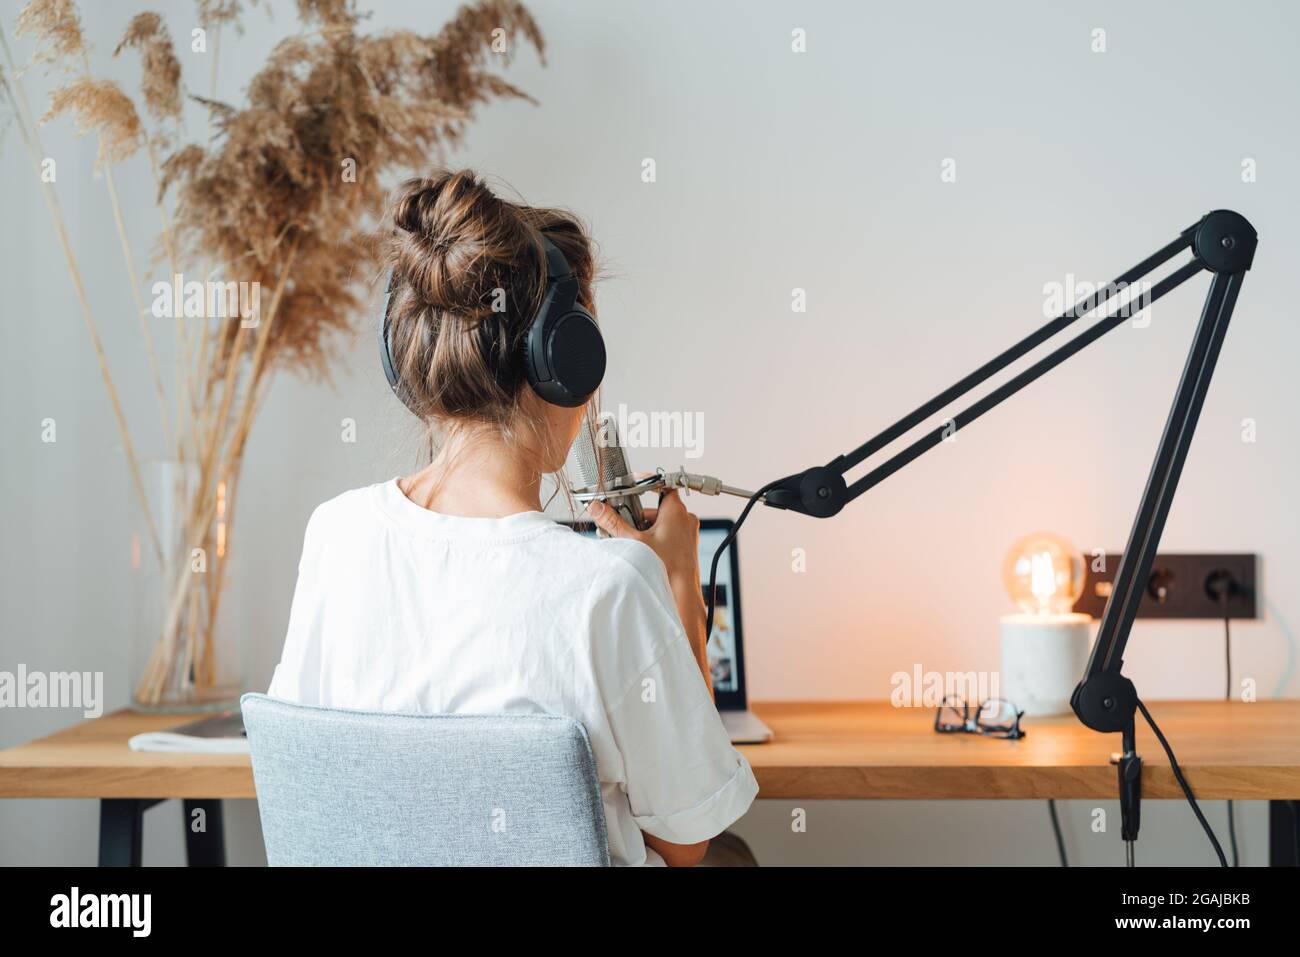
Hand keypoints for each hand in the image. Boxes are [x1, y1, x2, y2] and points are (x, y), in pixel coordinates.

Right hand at [586, 490, 701, 592]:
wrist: (682, 593)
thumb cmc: (667, 568)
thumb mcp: (635, 542)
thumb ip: (613, 522)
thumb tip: (598, 508)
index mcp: (676, 511)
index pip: (662, 485)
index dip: (647, 483)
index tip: (634, 485)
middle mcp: (685, 519)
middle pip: (655, 508)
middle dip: (638, 516)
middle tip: (625, 525)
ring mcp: (687, 532)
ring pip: (662, 522)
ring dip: (646, 529)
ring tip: (635, 543)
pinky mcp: (686, 545)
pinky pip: (669, 534)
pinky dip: (656, 538)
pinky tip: (645, 550)